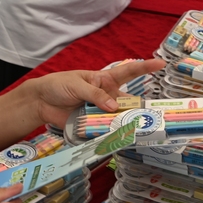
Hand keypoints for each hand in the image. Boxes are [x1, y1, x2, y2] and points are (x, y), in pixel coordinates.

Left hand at [24, 60, 166, 126]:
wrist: (41, 102)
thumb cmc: (59, 85)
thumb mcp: (76, 85)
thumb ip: (94, 95)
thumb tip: (113, 107)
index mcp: (104, 80)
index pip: (128, 72)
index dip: (145, 67)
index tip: (161, 63)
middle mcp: (106, 96)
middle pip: (127, 102)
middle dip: (139, 109)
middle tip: (151, 116)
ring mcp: (100, 112)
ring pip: (118, 118)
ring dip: (124, 124)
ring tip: (134, 131)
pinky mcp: (92, 125)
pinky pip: (105, 130)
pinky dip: (111, 135)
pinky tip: (116, 140)